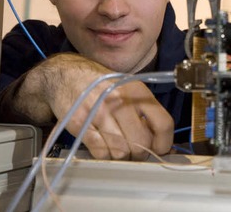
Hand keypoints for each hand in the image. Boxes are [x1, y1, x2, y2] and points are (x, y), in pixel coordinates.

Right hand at [33, 54, 173, 159]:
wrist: (66, 75)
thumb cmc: (101, 86)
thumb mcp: (128, 88)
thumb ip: (145, 111)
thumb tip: (162, 143)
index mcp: (138, 91)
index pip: (163, 123)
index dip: (164, 143)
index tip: (160, 151)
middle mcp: (120, 100)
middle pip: (141, 142)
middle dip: (139, 153)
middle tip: (133, 152)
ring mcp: (99, 112)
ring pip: (121, 151)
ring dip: (120, 156)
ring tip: (116, 146)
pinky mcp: (80, 124)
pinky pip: (101, 152)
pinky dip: (104, 155)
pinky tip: (102, 145)